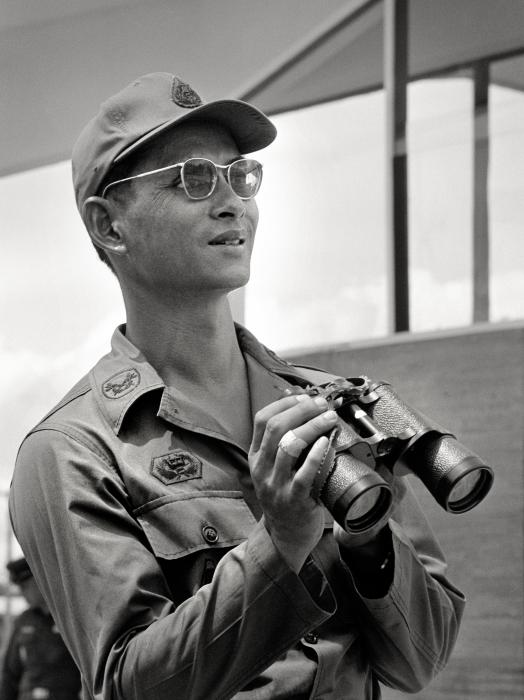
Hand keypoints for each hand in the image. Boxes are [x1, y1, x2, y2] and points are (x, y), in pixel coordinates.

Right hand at [249, 394, 338, 572]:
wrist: (286, 536)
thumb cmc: (286, 495)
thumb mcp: (274, 467)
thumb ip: (283, 442)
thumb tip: (301, 405)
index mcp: (255, 456)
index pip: (262, 419)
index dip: (285, 403)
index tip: (305, 396)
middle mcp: (262, 468)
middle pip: (276, 427)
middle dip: (302, 410)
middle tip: (322, 405)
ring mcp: (276, 484)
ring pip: (289, 445)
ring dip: (312, 426)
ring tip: (329, 418)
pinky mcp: (295, 499)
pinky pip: (305, 472)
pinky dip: (317, 453)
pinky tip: (327, 442)